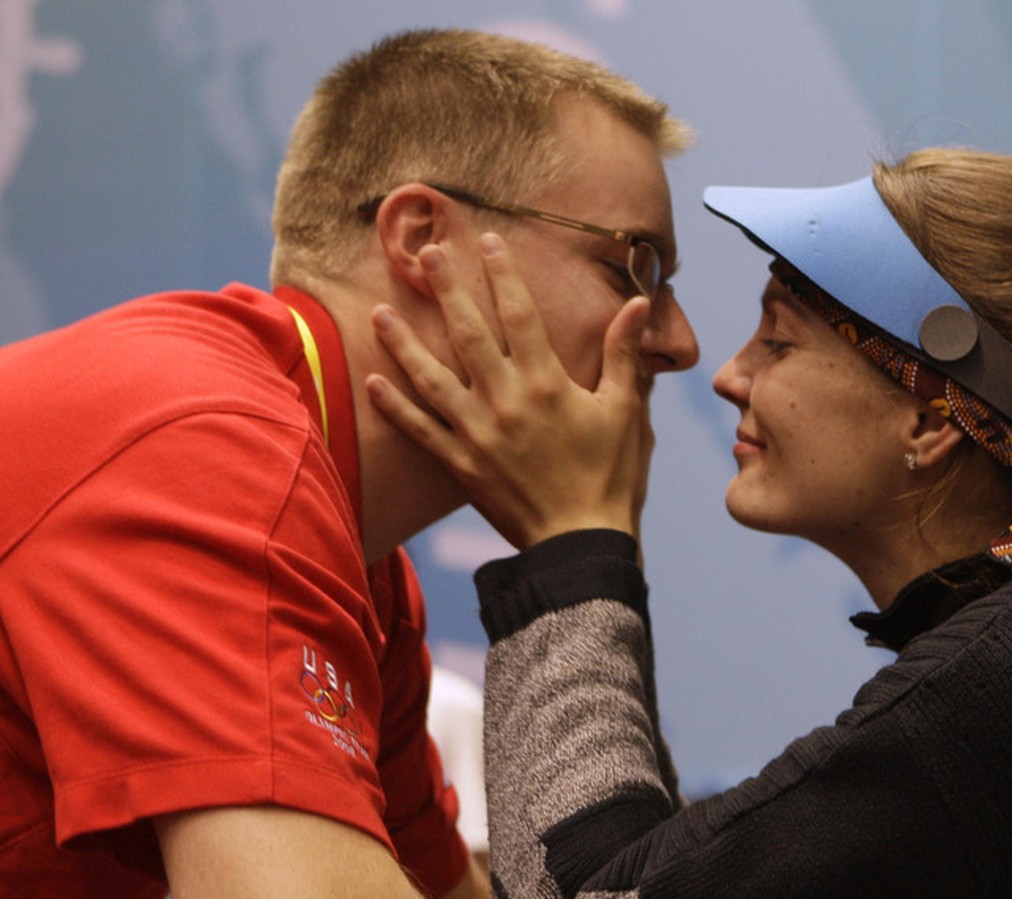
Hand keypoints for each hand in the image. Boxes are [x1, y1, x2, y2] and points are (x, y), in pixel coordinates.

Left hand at [366, 236, 654, 549]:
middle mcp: (507, 401)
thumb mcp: (626, 412)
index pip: (521, 315)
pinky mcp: (460, 465)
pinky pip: (419, 430)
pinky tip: (374, 381)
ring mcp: (478, 433)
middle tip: (427, 254)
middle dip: (447, 288)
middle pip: (469, 332)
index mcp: (548, 383)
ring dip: (404, 342)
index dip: (504, 274)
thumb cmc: (611, 478)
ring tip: (381, 311)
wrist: (580, 545)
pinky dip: (394, 406)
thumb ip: (624, 355)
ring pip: (431, 377)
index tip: (488, 240)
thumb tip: (637, 303)